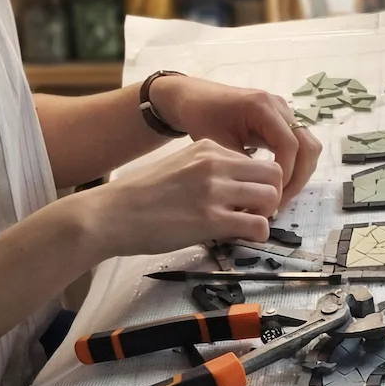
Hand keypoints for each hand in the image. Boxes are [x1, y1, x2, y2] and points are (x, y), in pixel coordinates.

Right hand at [78, 140, 283, 255]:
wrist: (111, 214)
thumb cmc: (141, 197)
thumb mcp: (179, 167)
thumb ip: (208, 170)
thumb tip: (235, 188)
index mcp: (208, 148)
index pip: (255, 160)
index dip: (257, 183)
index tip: (245, 199)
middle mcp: (214, 163)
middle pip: (272, 174)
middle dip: (271, 196)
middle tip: (255, 212)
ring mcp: (214, 190)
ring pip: (271, 198)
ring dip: (265, 215)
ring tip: (246, 224)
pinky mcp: (211, 219)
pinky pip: (258, 225)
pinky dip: (257, 234)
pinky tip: (240, 237)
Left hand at [149, 75, 322, 205]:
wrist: (195, 98)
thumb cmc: (202, 118)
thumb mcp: (217, 146)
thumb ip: (242, 167)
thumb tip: (261, 196)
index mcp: (262, 107)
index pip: (290, 145)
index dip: (285, 175)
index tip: (271, 198)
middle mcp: (280, 106)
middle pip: (308, 146)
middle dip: (298, 178)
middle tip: (280, 203)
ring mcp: (285, 112)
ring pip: (309, 148)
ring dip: (300, 174)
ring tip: (280, 197)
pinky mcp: (283, 121)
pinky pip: (300, 146)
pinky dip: (294, 166)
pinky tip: (276, 184)